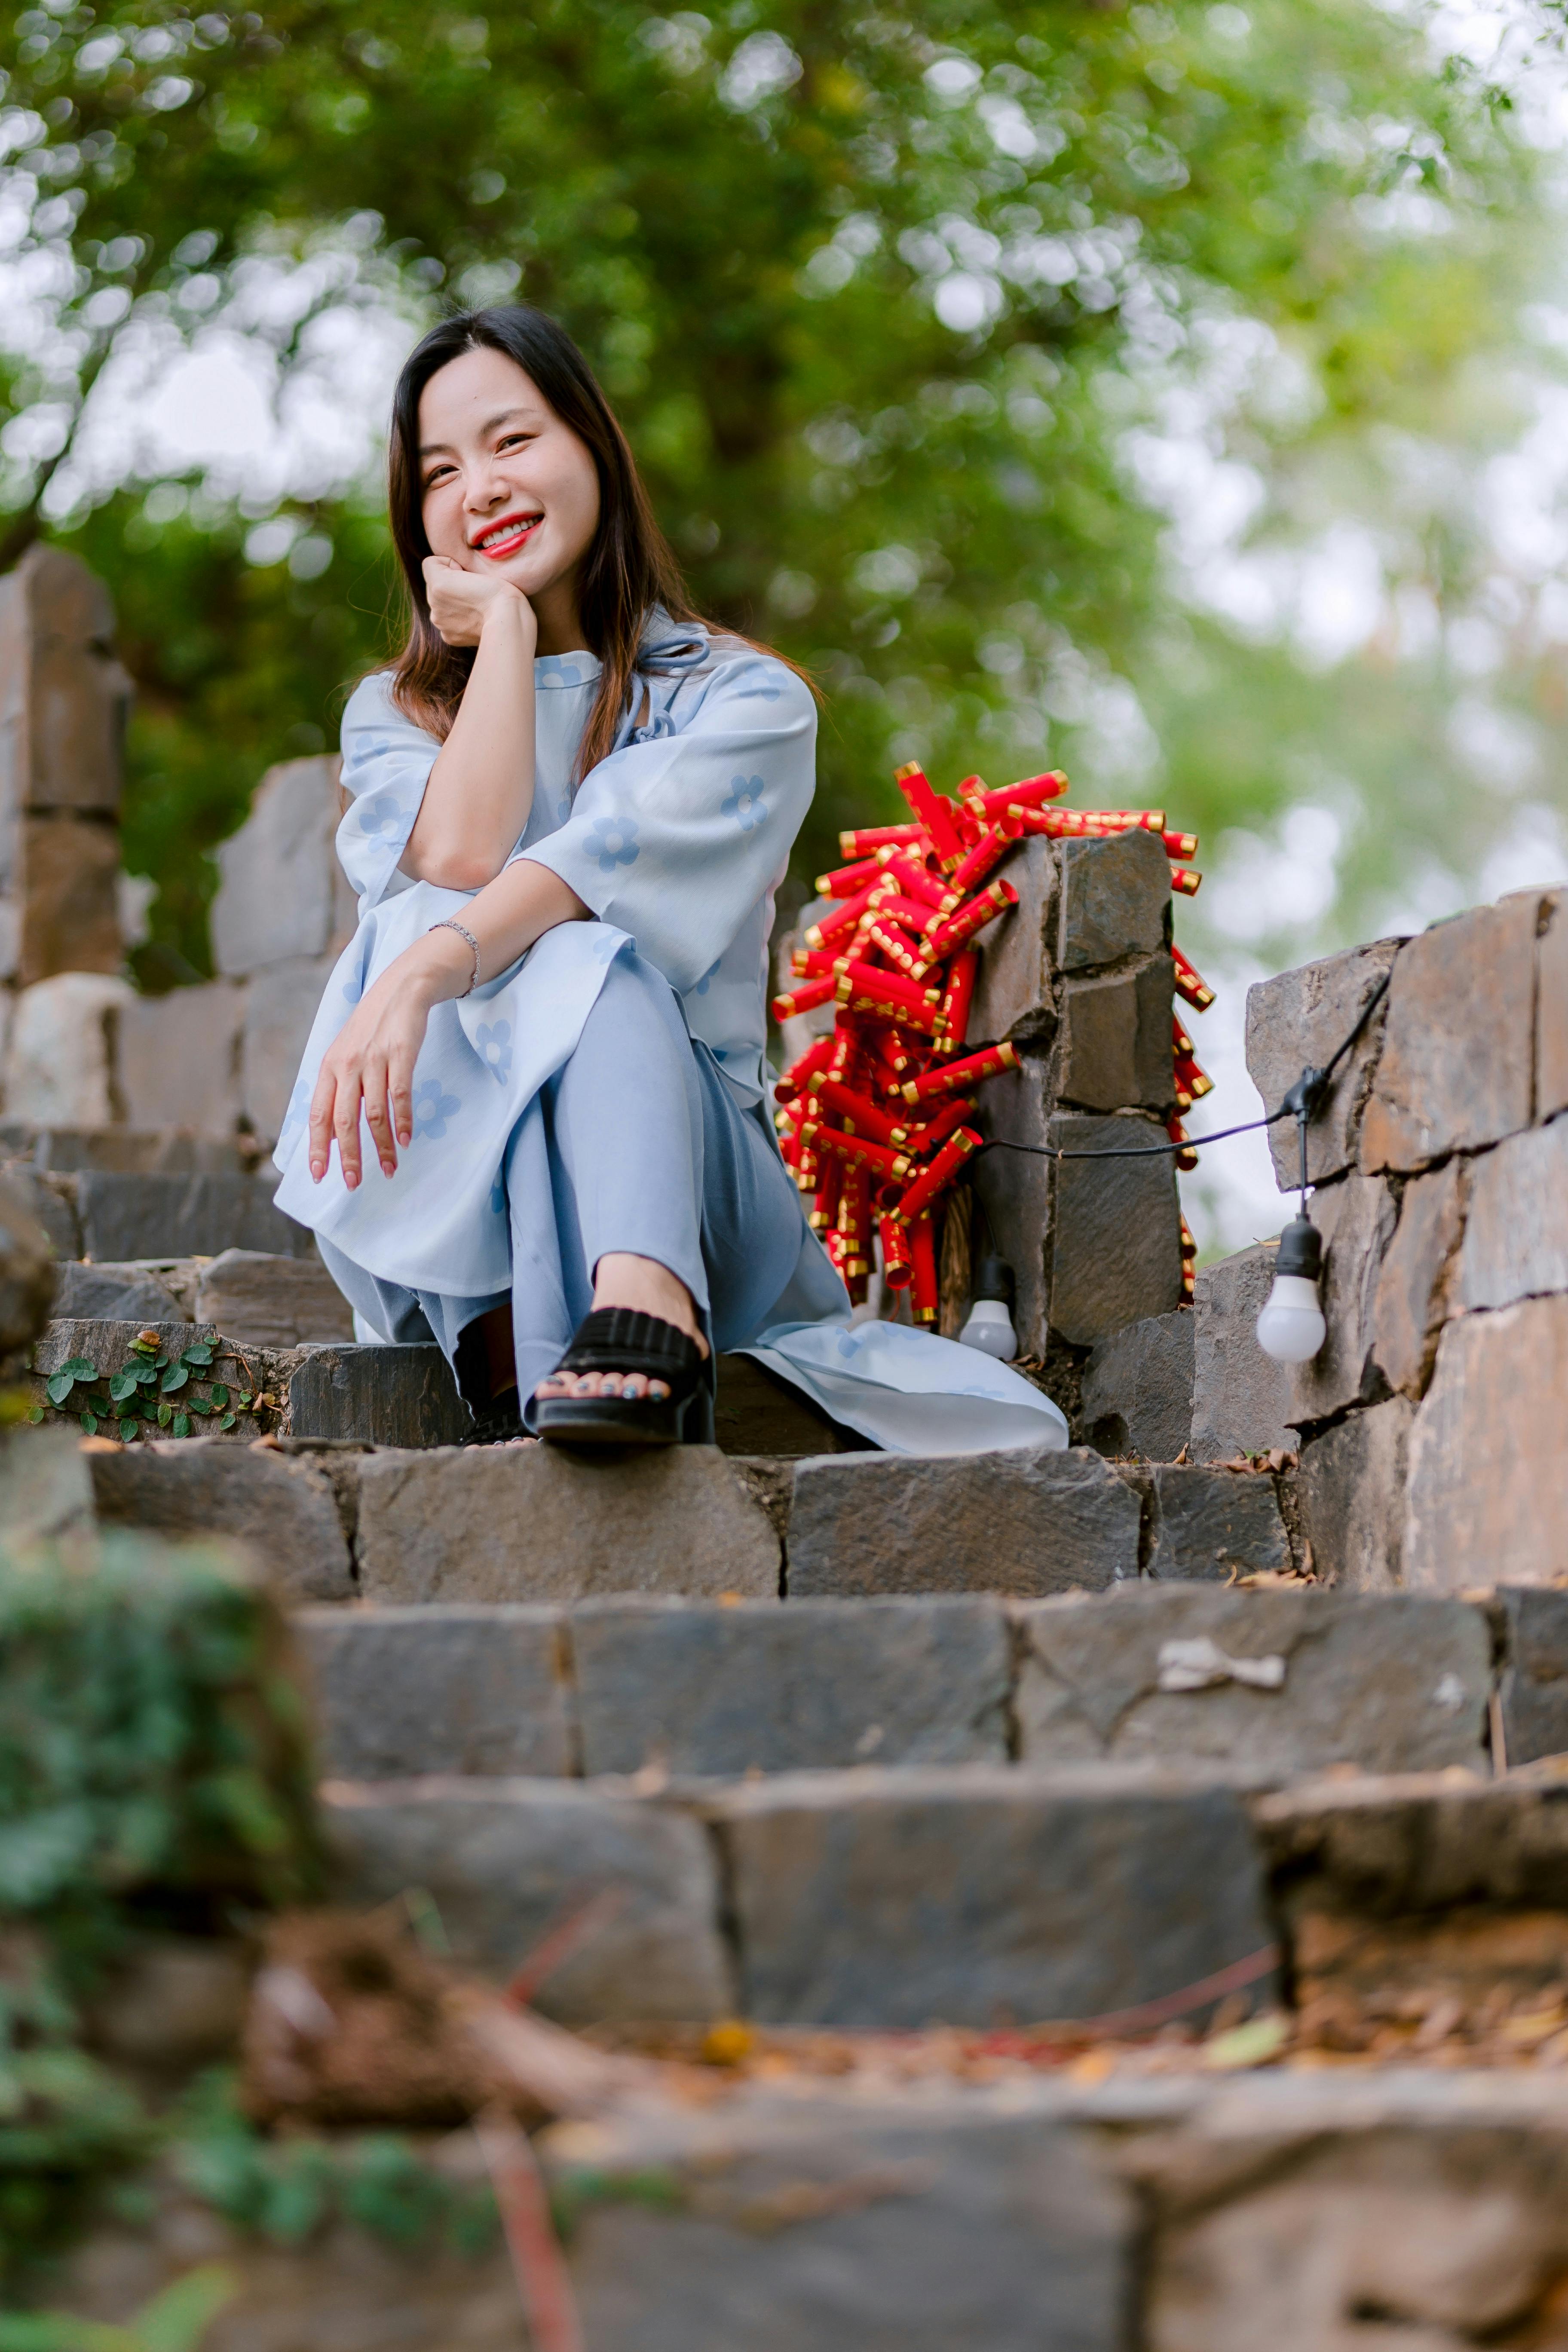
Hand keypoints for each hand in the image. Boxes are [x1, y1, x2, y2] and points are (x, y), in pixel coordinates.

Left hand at [307, 931, 468, 1186]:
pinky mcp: (400, 1054)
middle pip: (344, 1120)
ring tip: (388, 1170)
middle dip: (348, 1156)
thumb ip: (338, 1089)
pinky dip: (402, 1121)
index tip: (319, 1176)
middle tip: (352, 1183)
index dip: (318, 1147)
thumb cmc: (372, 1028)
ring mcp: (373, 1059)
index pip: (318, 1115)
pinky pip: (400, 1096)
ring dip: (381, 1146)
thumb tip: (333, 1133)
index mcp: (328, 1068)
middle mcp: (346, 1065)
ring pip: (373, 1114)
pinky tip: (406, 1140)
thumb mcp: (346, 1054)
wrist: (401, 989)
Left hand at [422, 556, 534, 648]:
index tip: (467, 574)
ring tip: (476, 606)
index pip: (433, 563)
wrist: (508, 622)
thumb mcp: (473, 566)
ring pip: (442, 604)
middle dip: (451, 585)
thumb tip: (449, 577)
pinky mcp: (449, 637)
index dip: (452, 565)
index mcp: (437, 584)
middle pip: (435, 585)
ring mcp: (440, 623)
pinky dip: (458, 620)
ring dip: (454, 602)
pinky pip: (448, 622)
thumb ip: (448, 566)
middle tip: (474, 591)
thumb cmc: (497, 592)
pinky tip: (474, 619)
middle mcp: (433, 604)